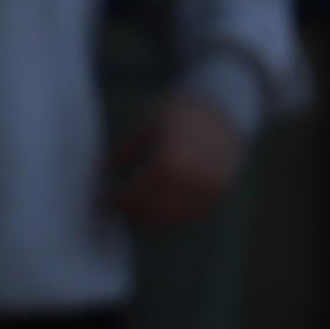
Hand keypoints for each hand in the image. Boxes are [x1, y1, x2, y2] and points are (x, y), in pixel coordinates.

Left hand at [107, 92, 248, 229]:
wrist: (226, 109)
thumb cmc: (182, 113)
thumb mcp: (148, 124)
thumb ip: (125, 151)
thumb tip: (104, 172)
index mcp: (169, 162)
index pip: (135, 196)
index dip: (117, 201)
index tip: (104, 199)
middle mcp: (190, 181)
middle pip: (151, 212)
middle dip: (131, 213)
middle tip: (117, 208)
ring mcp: (206, 191)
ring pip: (170, 219)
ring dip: (150, 219)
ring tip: (135, 209)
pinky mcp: (218, 196)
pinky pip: (188, 216)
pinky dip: (170, 216)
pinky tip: (158, 208)